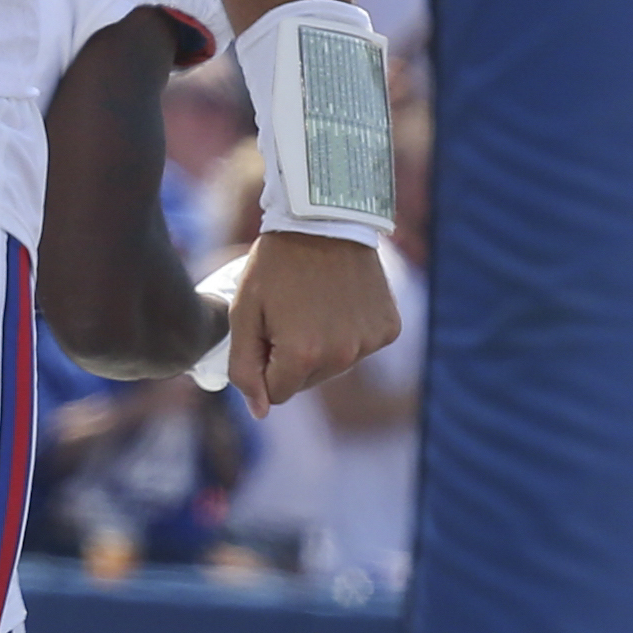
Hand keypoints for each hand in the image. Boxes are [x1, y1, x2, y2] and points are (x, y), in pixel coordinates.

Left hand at [221, 228, 401, 413]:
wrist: (323, 220)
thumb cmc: (276, 265)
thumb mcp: (243, 312)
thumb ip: (244, 367)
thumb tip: (260, 412)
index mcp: (303, 355)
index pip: (277, 392)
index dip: (265, 362)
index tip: (266, 329)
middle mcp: (342, 356)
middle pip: (307, 382)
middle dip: (292, 357)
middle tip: (287, 313)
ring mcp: (369, 343)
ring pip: (334, 366)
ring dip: (320, 346)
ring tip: (313, 304)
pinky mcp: (388, 328)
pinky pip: (360, 347)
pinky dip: (348, 331)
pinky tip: (339, 300)